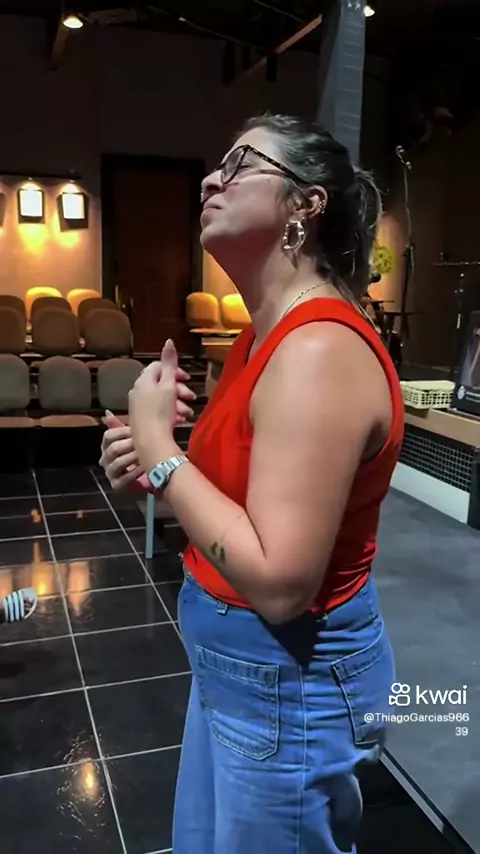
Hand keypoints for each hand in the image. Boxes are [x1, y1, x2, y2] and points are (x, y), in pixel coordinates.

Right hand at [100, 414, 142, 490]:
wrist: (151, 473)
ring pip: (116, 463)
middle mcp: (105, 460)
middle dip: (129, 445)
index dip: (122, 431)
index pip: (108, 436)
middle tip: (142, 441)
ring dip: (132, 458)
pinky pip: (124, 478)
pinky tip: (145, 467)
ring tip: (144, 454)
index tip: (136, 430)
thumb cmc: (140, 453)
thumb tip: (107, 413)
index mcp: (106, 446)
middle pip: (112, 449)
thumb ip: (120, 426)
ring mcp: (110, 473)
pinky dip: (135, 472)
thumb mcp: (132, 437)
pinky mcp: (117, 485)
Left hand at [129, 339, 187, 468]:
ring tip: (187, 413)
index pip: (159, 366)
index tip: (187, 379)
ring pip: (161, 398)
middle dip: (179, 390)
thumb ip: (170, 363)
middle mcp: (138, 390)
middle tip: (191, 397)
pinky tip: (179, 420)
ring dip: (177, 403)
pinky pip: (158, 410)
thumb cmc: (160, 412)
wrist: (150, 442)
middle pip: (161, 383)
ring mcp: (138, 405)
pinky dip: (169, 412)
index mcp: (144, 380)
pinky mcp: (141, 419)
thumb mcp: (168, 385)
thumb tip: (168, 340)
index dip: (175, 371)